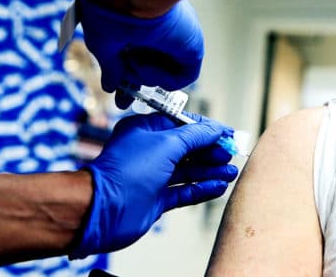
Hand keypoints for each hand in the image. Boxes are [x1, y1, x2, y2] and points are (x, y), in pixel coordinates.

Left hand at [69, 113, 237, 258]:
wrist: (104, 211)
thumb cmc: (127, 172)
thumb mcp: (166, 144)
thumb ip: (195, 136)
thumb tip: (216, 129)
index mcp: (145, 130)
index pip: (182, 125)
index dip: (207, 129)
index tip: (227, 134)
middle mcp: (149, 152)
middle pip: (188, 148)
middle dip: (211, 151)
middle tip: (231, 155)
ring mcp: (153, 176)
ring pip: (189, 171)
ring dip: (210, 171)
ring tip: (231, 172)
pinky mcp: (156, 199)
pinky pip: (184, 192)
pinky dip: (202, 189)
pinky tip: (218, 187)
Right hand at [78, 0, 203, 107]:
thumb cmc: (110, 9)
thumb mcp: (103, 43)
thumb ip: (110, 66)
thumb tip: (109, 86)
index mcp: (138, 27)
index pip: (135, 57)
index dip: (125, 77)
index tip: (116, 94)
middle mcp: (159, 33)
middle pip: (151, 67)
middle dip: (136, 85)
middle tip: (123, 102)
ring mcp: (176, 40)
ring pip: (163, 74)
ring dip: (143, 75)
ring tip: (132, 61)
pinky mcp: (192, 47)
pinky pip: (182, 76)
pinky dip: (162, 78)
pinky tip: (147, 64)